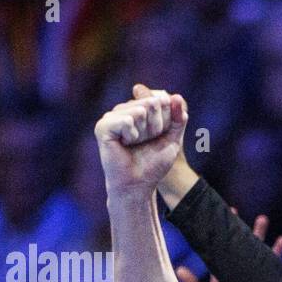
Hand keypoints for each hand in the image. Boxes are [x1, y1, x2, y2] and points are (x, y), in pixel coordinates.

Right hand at [95, 84, 187, 199]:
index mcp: (138, 110)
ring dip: (144, 132)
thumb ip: (178, 118)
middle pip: (151, 103)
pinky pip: (126, 119)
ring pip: (139, 110)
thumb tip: (176, 96)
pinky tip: (125, 143)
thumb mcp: (173, 139)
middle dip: (156, 126)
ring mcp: (112, 117)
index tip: (157, 138)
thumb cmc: (153, 164)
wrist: (138, 185)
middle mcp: (124, 111)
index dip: (166, 122)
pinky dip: (131, 134)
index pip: (161, 100)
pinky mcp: (102, 126)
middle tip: (145, 143)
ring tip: (135, 144)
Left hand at [177, 210, 281, 281]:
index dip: (216, 233)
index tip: (213, 216)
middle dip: (235, 227)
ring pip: (256, 251)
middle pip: (237, 244)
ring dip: (259, 236)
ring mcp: (251, 275)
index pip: (217, 248)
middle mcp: (235, 270)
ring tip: (262, 218)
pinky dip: (277, 254)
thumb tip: (178, 269)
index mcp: (220, 273)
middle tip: (235, 209)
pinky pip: (273, 266)